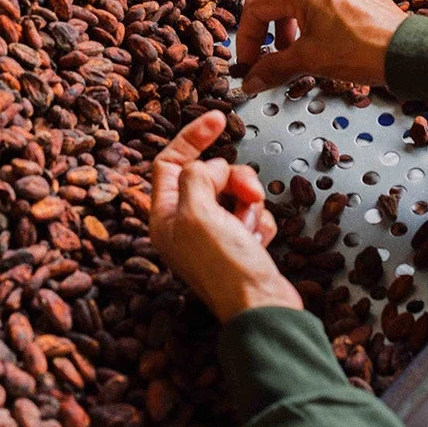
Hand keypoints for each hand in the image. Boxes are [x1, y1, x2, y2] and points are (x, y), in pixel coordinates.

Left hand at [149, 111, 300, 321]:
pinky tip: (258, 242)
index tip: (219, 118)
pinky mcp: (241, 243)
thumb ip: (196, 176)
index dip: (193, 137)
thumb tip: (211, 168)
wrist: (263, 308)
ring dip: (249, 202)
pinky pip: (253, 212)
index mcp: (164, 217)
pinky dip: (260, 222)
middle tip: (247, 193)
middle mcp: (186, 225)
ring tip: (249, 226)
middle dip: (233, 178)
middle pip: (209, 174)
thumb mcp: (196, 212)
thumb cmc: (225, 268)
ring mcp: (214, 235)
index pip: (169, 162)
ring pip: (235, 191)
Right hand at [235, 0, 406, 92]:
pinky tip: (314, 39)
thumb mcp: (310, 61)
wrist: (407, 53)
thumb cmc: (365, 51)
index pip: (257, 5)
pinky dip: (306, 12)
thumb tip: (251, 79)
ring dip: (285, 15)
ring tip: (290, 46)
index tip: (249, 61)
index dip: (246, 37)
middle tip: (261, 42)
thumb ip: (273, 68)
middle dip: (261, 16)